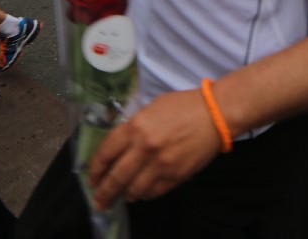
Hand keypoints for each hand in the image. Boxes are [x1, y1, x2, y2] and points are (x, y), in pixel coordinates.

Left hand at [86, 88, 222, 210]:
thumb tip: (120, 147)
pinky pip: (154, 192)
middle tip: (99, 202)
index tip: (92, 179)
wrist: (215, 114)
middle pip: (116, 177)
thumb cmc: (183, 106)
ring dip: (126, 195)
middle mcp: (144, 147)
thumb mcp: (151, 108)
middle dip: (104, 193)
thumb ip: (133, 127)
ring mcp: (161, 164)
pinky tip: (143, 192)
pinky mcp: (176, 176)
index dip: (95, 170)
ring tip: (124, 196)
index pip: (105, 154)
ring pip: (134, 190)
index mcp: (136, 126)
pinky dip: (145, 195)